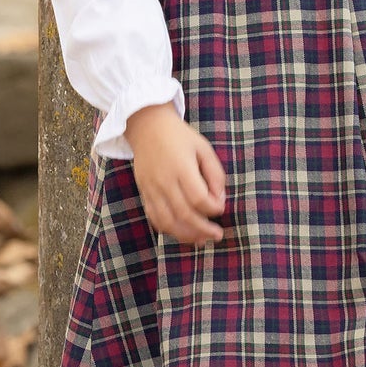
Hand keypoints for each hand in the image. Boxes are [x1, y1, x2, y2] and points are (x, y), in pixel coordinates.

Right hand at [126, 104, 227, 244]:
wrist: (147, 127)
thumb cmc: (180, 137)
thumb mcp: (204, 148)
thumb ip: (215, 174)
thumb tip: (220, 200)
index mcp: (181, 167)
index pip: (198, 198)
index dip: (213, 209)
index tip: (221, 209)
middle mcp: (164, 181)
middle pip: (183, 214)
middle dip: (203, 229)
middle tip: (218, 235)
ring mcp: (151, 189)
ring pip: (167, 222)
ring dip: (186, 235)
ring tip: (202, 240)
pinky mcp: (144, 193)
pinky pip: (154, 218)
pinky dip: (169, 230)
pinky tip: (183, 232)